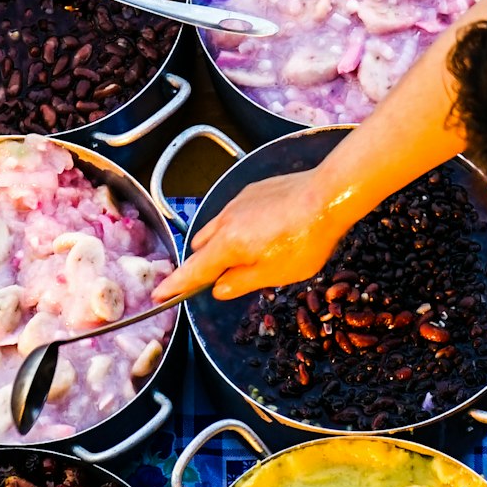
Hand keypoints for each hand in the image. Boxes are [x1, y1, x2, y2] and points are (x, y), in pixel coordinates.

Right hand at [154, 168, 345, 303]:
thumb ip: (240, 282)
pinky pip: (234, 213)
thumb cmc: (304, 240)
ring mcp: (238, 202)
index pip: (193, 271)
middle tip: (220, 279)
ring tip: (245, 255)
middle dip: (202, 264)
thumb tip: (218, 288)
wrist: (328, 195)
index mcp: (227, 245)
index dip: (175, 285)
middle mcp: (225, 220)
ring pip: (215, 227)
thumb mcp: (273, 274)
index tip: (158, 295)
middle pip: (200, 247)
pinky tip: (263, 232)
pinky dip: (237, 227)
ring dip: (219, 244)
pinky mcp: (253, 190)